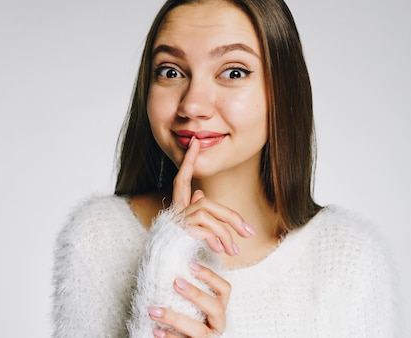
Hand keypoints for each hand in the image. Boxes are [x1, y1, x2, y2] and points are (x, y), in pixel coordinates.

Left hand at [148, 262, 229, 336]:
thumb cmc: (189, 321)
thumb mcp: (194, 307)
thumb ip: (189, 294)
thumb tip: (171, 269)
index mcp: (219, 310)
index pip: (224, 289)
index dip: (210, 276)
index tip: (190, 265)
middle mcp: (218, 325)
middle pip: (215, 308)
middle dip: (196, 294)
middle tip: (176, 282)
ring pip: (198, 330)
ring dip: (174, 318)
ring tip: (153, 310)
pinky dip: (169, 337)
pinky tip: (156, 330)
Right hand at [171, 137, 255, 256]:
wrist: (160, 269)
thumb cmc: (175, 250)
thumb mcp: (188, 230)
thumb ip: (195, 211)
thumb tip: (199, 193)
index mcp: (178, 209)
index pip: (182, 179)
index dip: (188, 160)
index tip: (195, 142)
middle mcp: (175, 212)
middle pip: (206, 202)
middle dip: (230, 216)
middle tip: (250, 233)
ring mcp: (176, 220)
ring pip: (207, 212)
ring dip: (225, 232)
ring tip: (234, 252)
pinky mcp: (180, 230)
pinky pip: (204, 228)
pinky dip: (216, 239)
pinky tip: (220, 251)